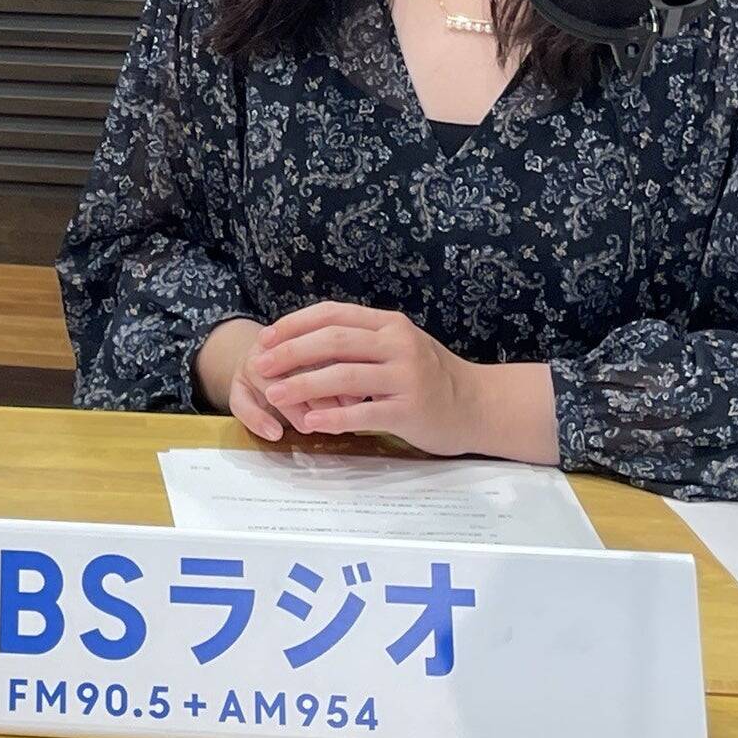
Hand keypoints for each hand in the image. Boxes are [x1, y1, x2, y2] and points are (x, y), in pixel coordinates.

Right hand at [195, 318, 362, 443]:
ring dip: (291, 406)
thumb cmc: (302, 366)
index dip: (337, 369)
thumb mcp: (323, 363)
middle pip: (291, 363)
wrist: (261, 361)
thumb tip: (359, 395)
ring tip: (309, 426)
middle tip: (335, 415)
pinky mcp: (237, 389)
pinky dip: (257, 419)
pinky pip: (242, 403)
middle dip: (316, 390)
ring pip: (268, 382)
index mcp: (296, 333)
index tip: (356, 396)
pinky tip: (275, 433)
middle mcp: (271, 346)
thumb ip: (340, 374)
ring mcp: (252, 366)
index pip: (316, 344)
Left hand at [250, 301, 482, 455]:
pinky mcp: (410, 410)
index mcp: (389, 324)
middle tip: (261, 365)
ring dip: (303, 385)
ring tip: (274, 394)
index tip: (266, 338)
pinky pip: (364, 413)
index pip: (333, 314)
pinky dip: (333, 417)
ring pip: (344, 375)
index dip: (295, 324)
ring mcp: (405, 376)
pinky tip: (310, 423)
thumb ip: (361, 340)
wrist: (476, 405)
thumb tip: (302, 341)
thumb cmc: (429, 375)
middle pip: (334, 341)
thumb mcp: (397, 345)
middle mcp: (397, 344)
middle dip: (291, 352)